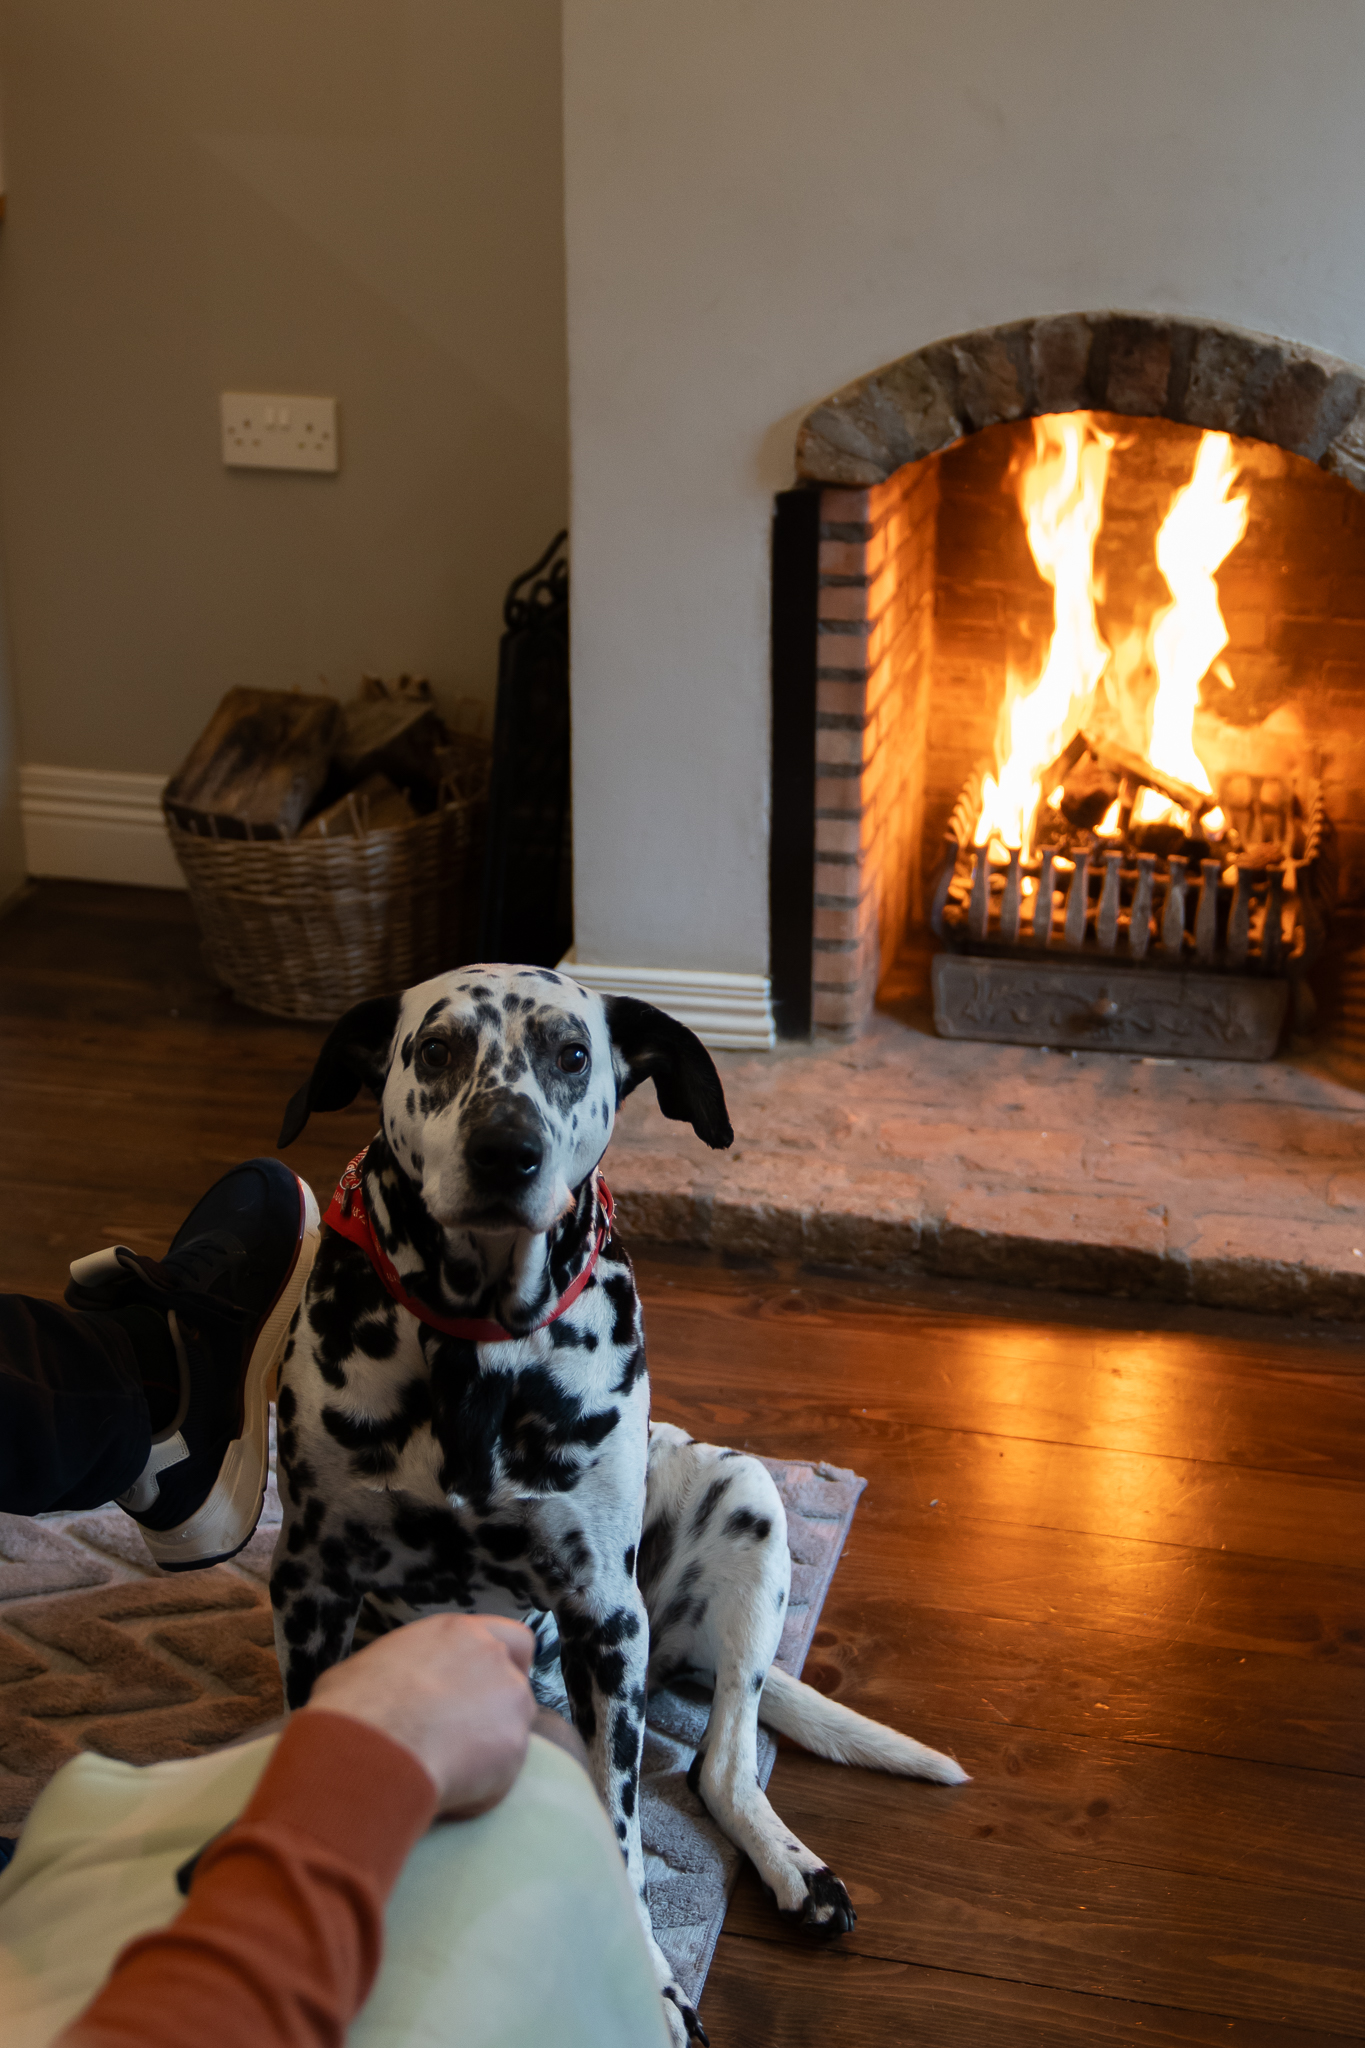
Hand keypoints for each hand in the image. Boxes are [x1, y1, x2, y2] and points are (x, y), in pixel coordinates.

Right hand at [303, 1614, 536, 1817]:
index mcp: (457, 1633)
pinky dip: (481, 1788)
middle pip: (516, 1683)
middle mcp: (492, 1656)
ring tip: (446, 1772)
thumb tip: (385, 1693)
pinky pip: (503, 1772)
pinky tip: (446, 1794)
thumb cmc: (354, 1706)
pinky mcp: (514, 1744)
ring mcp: (510, 1698)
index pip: (511, 1638)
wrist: (369, 1747)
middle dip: (499, 1710)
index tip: (488, 1690)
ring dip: (490, 1749)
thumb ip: (398, 1674)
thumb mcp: (366, 1670)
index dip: (507, 1665)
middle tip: (466, 1737)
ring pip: (514, 1727)